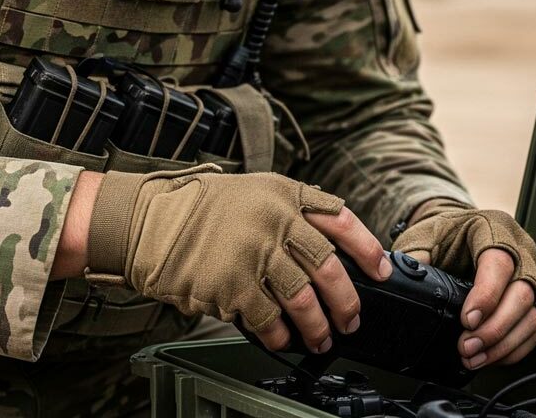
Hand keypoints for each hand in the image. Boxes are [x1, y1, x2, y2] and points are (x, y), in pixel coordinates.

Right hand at [86, 167, 391, 353]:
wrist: (152, 221)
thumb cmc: (207, 210)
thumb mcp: (259, 194)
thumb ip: (297, 215)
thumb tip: (335, 255)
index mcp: (287, 196)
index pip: (342, 221)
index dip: (368, 248)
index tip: (384, 271)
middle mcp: (275, 222)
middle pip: (329, 268)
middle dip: (347, 301)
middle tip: (353, 319)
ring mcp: (254, 253)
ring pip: (303, 299)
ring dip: (317, 326)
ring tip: (322, 338)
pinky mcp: (232, 285)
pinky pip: (268, 319)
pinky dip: (280, 336)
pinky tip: (284, 340)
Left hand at [392, 207, 535, 368]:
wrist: (459, 233)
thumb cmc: (446, 232)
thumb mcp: (426, 235)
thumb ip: (416, 255)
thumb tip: (402, 276)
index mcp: (495, 229)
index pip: (500, 262)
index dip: (487, 294)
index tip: (466, 320)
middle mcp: (521, 251)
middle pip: (523, 293)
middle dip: (494, 328)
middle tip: (467, 346)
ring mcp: (532, 276)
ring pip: (532, 315)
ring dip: (504, 343)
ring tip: (474, 357)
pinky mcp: (535, 299)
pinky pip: (535, 329)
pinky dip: (513, 349)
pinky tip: (490, 356)